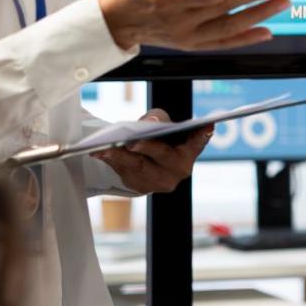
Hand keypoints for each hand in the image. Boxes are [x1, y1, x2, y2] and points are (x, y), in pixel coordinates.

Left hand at [88, 112, 211, 194]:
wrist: (146, 157)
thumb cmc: (158, 135)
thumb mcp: (160, 121)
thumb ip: (158, 118)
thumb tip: (151, 121)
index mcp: (189, 152)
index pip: (198, 142)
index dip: (203, 135)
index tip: (208, 124)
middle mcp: (179, 170)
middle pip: (162, 156)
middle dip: (146, 148)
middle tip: (131, 142)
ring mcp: (160, 182)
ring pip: (138, 167)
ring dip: (120, 155)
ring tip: (105, 147)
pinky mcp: (140, 187)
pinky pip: (124, 173)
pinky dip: (111, 161)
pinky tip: (98, 153)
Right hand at [96, 0, 288, 51]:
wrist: (114, 22)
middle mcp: (180, 20)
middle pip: (226, 7)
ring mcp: (187, 35)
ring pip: (229, 27)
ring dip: (259, 15)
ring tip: (282, 3)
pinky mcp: (191, 44)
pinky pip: (223, 43)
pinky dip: (246, 38)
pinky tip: (266, 30)